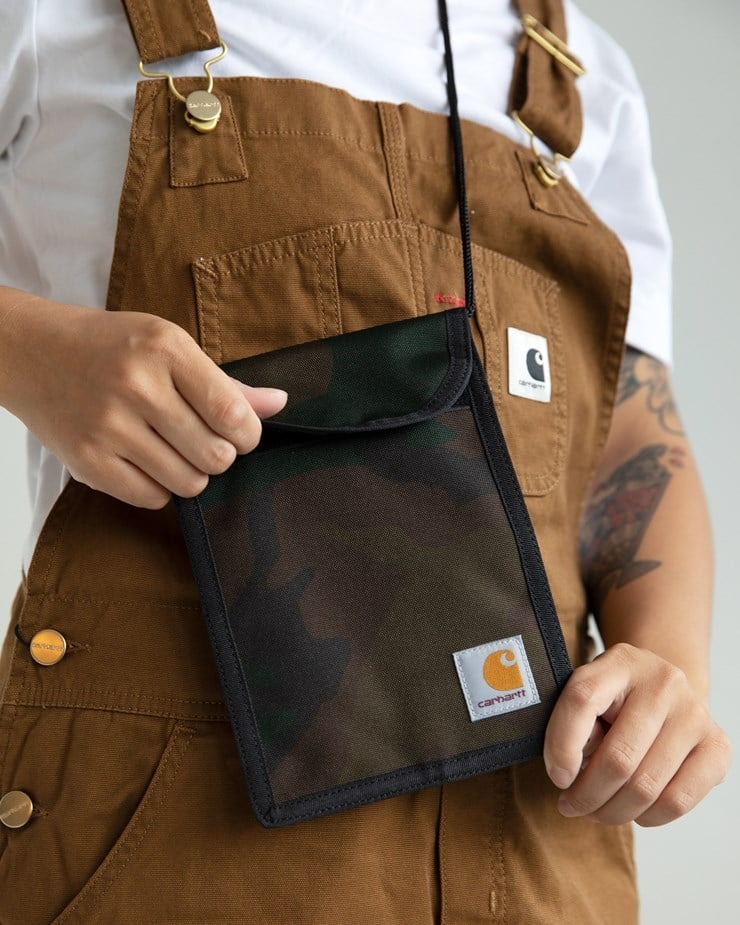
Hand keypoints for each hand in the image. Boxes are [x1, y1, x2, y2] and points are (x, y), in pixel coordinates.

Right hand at [1, 295, 286, 507]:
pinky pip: (152, 498)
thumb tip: (279, 405)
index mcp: (165, 350)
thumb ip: (225, 383)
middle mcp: (136, 387)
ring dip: (193, 474)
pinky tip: (150, 461)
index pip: (231, 413)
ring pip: (189, 482)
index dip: (248, 435)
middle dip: (222, 456)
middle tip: (205, 441)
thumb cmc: (112, 347)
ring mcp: (108, 427)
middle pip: (215, 456)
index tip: (242, 434)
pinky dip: (161, 487)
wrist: (33, 352)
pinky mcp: (87, 462)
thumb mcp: (169, 346)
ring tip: (176, 451)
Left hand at [543, 643, 730, 825]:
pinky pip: (679, 800)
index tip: (557, 777)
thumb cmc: (618, 699)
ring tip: (596, 811)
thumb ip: (573, 723)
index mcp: (621, 661)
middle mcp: (664, 682)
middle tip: (571, 805)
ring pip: (646, 785)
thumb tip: (569, 773)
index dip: (562, 744)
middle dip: (587, 794)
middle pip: (618, 757)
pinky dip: (649, 816)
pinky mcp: (717, 746)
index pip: (583, 699)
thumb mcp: (590, 694)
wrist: (667, 691)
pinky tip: (634, 811)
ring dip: (613, 811)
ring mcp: (695, 714)